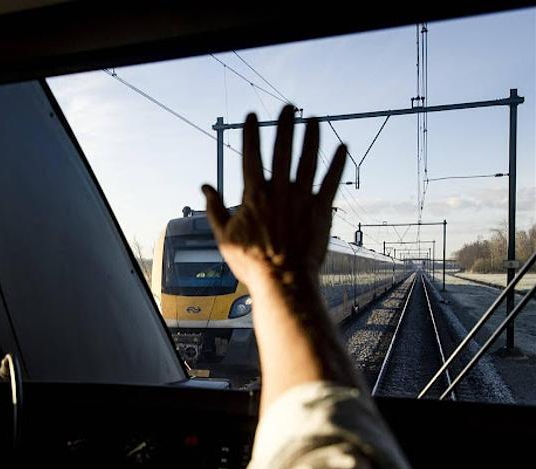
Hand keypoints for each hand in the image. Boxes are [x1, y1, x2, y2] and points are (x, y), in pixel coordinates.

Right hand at [203, 104, 346, 290]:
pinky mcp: (321, 210)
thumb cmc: (252, 263)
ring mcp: (301, 199)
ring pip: (308, 160)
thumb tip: (204, 186)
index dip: (251, 133)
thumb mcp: (224, 236)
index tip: (251, 116)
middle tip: (288, 107)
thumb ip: (214, 208)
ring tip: (314, 119)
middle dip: (284, 125)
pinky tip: (342, 147)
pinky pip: (331, 181)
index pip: (251, 156)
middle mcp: (278, 191)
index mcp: (254, 196)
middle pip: (282, 150)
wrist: (283, 281)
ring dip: (312, 137)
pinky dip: (337, 163)